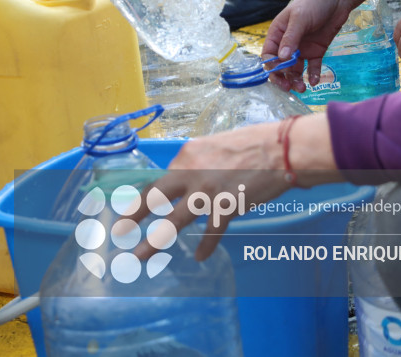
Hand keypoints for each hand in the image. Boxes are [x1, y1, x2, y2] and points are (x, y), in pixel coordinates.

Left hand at [128, 115, 336, 260]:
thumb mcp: (216, 147)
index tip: (132, 208)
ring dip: (154, 241)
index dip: (144, 196)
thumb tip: (188, 182)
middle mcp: (191, 171)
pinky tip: (200, 257)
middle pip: (155, 197)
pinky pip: (211, 232)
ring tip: (139, 256)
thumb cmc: (254, 144)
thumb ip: (199, 164)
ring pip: (174, 220)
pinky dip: (206, 246)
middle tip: (118, 230)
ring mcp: (207, 190)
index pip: (159, 179)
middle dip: (133, 215)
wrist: (281, 149)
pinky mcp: (226, 206)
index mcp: (187, 155)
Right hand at [262, 0, 351, 92]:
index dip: (273, 66)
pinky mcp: (316, 51)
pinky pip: (312, 67)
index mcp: (277, 33)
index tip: (281, 72)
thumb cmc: (314, 2)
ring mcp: (302, 48)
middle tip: (289, 88)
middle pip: (281, 66)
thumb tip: (282, 58)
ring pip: (295, 69)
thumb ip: (291, 39)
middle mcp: (288, 43)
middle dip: (283, 78)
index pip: (269, 54)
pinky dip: (312, 75)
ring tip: (303, 88)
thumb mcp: (300, 19)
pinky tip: (314, 81)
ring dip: (297, 80)